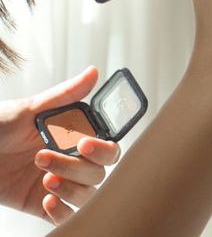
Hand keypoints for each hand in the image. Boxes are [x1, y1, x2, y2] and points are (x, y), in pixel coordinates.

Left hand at [0, 66, 120, 223]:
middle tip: (46, 158)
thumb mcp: (28, 110)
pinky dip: (62, 210)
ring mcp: (60, 181)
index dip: (103, 147)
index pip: (107, 144)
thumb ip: (64, 95)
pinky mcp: (43, 203)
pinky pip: (68, 214)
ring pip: (87, 192)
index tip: (85, 144)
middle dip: (77, 167)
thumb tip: (92, 73)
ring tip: (44, 178)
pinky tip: (47, 199)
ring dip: (70, 187)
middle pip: (99, 170)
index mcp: (73, 134)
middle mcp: (71, 158)